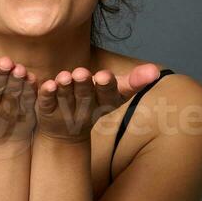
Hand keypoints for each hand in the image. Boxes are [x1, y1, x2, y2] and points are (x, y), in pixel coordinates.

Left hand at [34, 63, 163, 143]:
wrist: (66, 130)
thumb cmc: (96, 101)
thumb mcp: (117, 92)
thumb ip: (134, 80)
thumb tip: (155, 71)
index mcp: (105, 103)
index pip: (109, 96)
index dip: (106, 87)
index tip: (105, 76)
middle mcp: (86, 109)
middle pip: (86, 96)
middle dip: (84, 85)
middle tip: (81, 72)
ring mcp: (66, 111)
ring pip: (65, 98)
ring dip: (64, 88)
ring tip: (64, 76)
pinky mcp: (47, 111)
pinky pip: (46, 102)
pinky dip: (46, 94)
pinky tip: (47, 85)